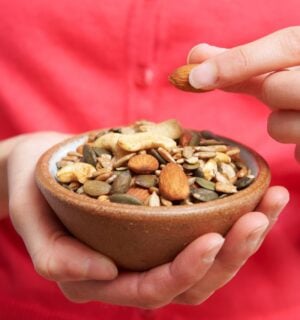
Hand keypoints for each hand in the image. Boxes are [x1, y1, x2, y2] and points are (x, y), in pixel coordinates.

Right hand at [7, 132, 288, 307]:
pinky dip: (233, 209)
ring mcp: (151, 243)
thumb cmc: (34, 188)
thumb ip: (55, 255)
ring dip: (244, 233)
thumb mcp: (30, 217)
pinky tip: (254, 189)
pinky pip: (203, 222)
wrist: (43, 162)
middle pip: (193, 279)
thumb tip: (103, 272)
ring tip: (270, 200)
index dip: (185, 271)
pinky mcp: (161, 218)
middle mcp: (133, 267)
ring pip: (208, 254)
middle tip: (257, 217)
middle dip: (231, 254)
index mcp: (102, 277)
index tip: (212, 239)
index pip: (152, 289)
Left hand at [186, 27, 299, 161]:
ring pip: (281, 125)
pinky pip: (298, 152)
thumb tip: (192, 58)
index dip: (235, 63)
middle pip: (276, 88)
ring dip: (281, 123)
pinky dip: (297, 143)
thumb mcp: (285, 64)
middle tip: (285, 90)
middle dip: (270, 92)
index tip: (194, 77)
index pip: (283, 47)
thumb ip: (241, 61)